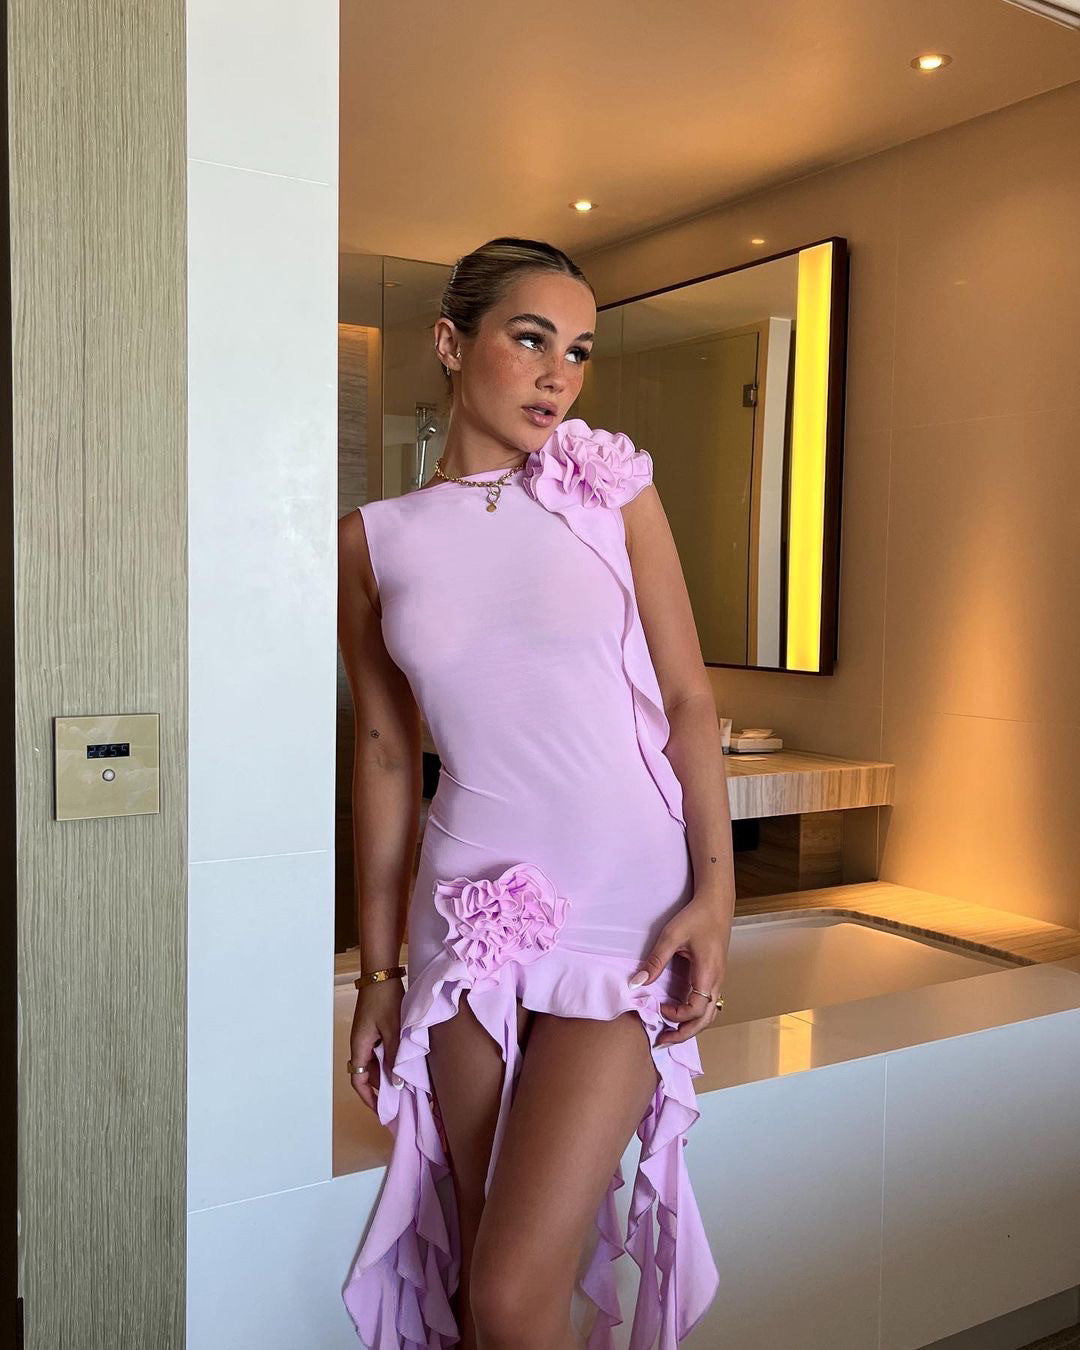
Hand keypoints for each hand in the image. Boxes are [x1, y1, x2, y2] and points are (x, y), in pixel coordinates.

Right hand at [348, 980, 403, 1112]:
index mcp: (359, 1046)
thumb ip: (394, 1057)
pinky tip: (403, 1064)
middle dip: (381, 1089)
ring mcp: (366, 1037)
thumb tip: (395, 1084)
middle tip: (400, 1101)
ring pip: (375, 1063)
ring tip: (406, 1086)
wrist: (381, 974)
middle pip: (367, 1074)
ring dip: (387, 1074)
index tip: (383, 1111)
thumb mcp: (393, 1030)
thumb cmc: (385, 1000)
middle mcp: (359, 1044)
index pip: (359, 1081)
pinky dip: (390, 1061)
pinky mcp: (374, 1029)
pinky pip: (380, 1052)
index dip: (369, 1098)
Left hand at [629, 892, 730, 1047]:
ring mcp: (719, 978)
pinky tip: (680, 1013)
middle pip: (706, 1019)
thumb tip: (636, 984)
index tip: (659, 1009)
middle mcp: (717, 980)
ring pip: (709, 1013)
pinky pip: (708, 1002)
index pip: (697, 1009)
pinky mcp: (715, 975)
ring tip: (671, 1032)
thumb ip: (655, 961)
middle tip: (662, 1041)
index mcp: (708, 973)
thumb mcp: (671, 936)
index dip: (677, 1015)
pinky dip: (695, 1014)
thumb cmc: (695, 917)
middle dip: (685, 1033)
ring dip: (691, 1026)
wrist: (717, 903)